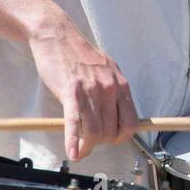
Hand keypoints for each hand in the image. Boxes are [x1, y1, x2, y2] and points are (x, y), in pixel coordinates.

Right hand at [26, 18, 138, 162]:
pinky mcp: (70, 92)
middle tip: (92, 142)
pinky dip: (73, 142)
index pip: (131, 122)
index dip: (122, 137)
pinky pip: (74, 123)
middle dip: (102, 143)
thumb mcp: (107, 70)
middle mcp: (109, 88)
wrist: (58, 36)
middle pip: (112, 131)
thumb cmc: (81, 55)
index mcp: (120, 84)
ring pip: (94, 131)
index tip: (112, 140)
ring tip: (80, 151)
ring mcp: (90, 90)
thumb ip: (114, 91)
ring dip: (87, 147)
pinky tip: (72, 153)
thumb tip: (120, 114)